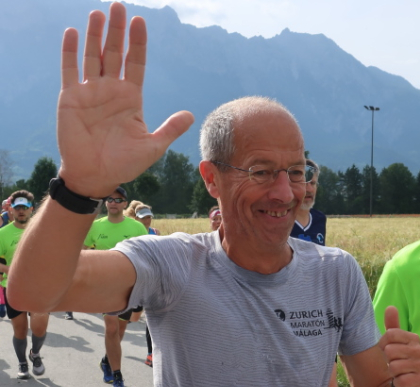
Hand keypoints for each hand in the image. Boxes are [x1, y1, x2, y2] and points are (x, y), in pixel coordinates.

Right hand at [58, 2, 193, 196]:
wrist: (96, 176)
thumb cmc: (125, 164)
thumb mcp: (153, 147)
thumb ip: (170, 129)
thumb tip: (190, 114)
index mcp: (131, 97)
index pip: (135, 63)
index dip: (137, 43)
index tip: (140, 22)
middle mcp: (111, 90)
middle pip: (114, 53)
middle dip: (116, 30)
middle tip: (118, 5)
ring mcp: (90, 92)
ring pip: (92, 56)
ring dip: (94, 34)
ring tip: (98, 13)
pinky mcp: (70, 98)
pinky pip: (69, 70)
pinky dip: (70, 52)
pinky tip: (73, 33)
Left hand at [378, 306, 419, 386]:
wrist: (415, 382)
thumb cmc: (402, 358)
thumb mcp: (396, 341)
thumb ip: (392, 325)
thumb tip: (391, 307)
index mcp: (413, 338)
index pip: (389, 334)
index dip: (383, 344)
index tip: (386, 349)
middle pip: (390, 351)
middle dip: (388, 359)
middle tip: (395, 361)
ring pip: (394, 367)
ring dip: (393, 372)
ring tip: (400, 371)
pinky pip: (400, 381)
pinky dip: (398, 383)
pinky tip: (403, 380)